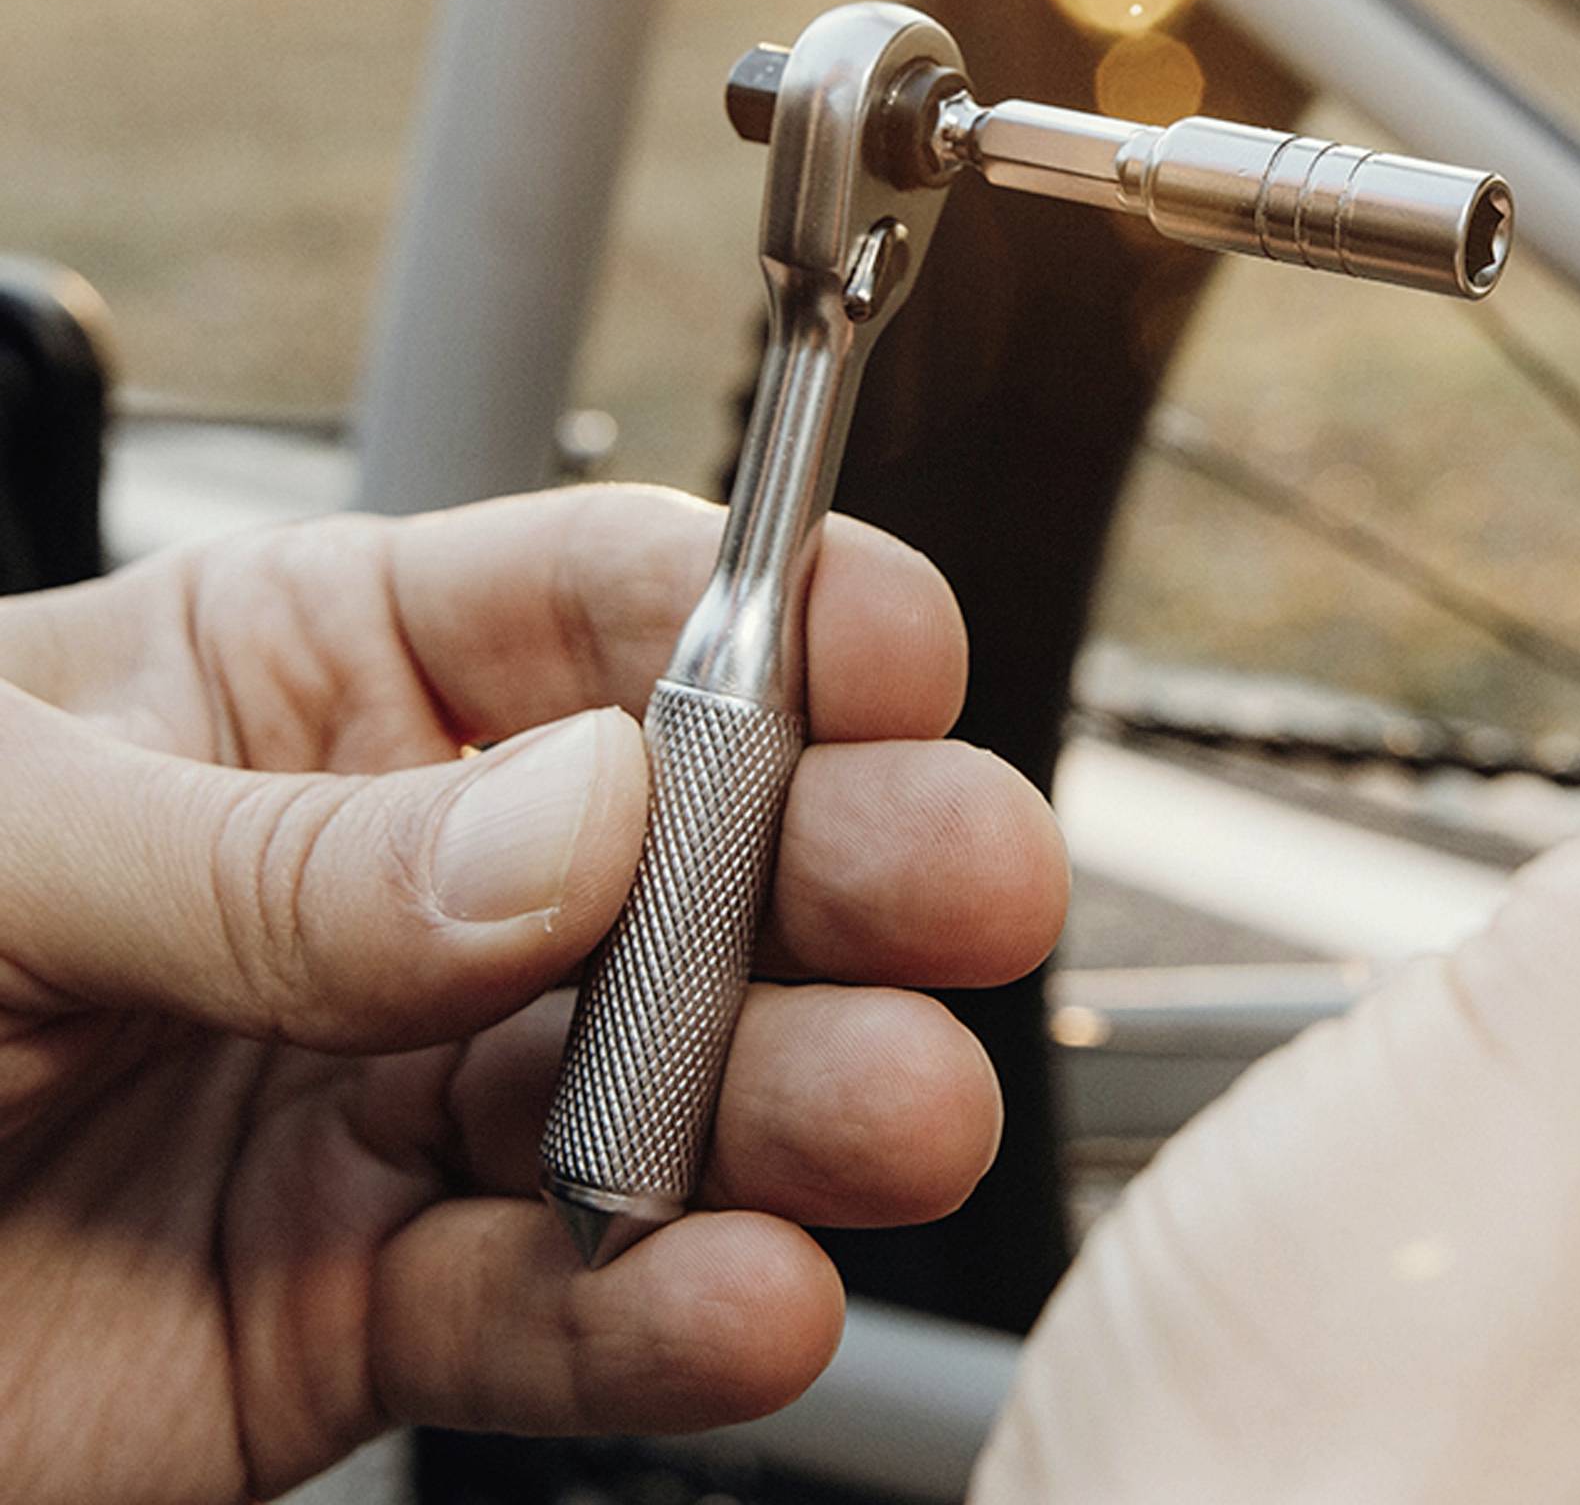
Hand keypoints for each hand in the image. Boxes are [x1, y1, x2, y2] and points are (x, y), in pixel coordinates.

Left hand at [0, 485, 1065, 1503]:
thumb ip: (279, 848)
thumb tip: (573, 824)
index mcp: (316, 680)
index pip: (603, 605)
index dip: (772, 609)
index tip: (891, 649)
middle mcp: (404, 873)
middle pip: (691, 845)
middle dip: (848, 855)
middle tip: (962, 886)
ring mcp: (395, 1091)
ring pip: (658, 1079)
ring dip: (798, 1096)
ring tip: (891, 1116)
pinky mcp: (356, 1305)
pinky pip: (546, 1305)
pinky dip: (660, 1312)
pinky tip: (745, 1291)